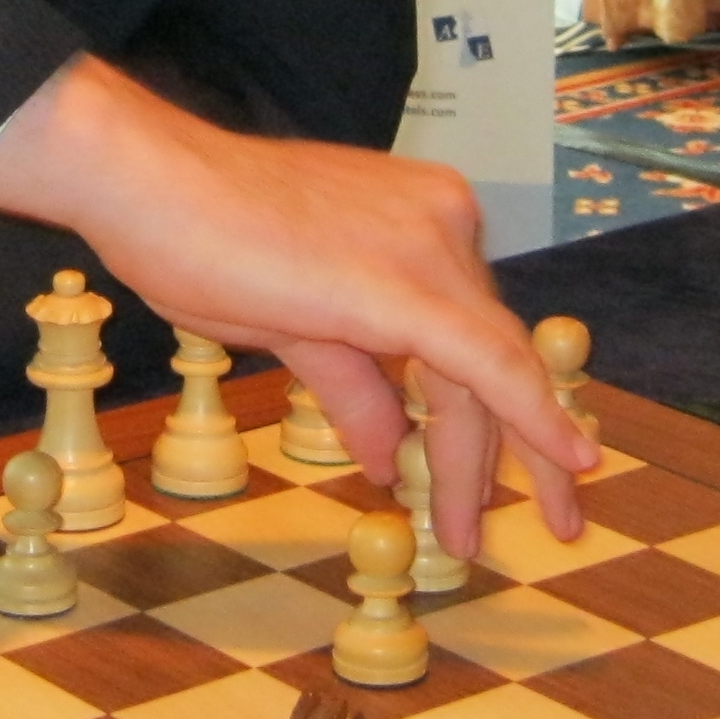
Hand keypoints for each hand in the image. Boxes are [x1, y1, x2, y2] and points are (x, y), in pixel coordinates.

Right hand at [0, 56, 592, 557]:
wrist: (149, 183)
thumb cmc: (199, 232)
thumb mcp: (289, 319)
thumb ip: (353, 381)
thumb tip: (390, 458)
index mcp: (418, 218)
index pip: (472, 327)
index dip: (505, 403)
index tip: (539, 462)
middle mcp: (442, 223)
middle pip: (488, 353)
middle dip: (507, 445)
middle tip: (552, 514)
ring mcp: (430, 247)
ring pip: (485, 371)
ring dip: (482, 462)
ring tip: (468, 535)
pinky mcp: (407, 287)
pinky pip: (487, 365)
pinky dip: (533, 418)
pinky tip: (570, 462)